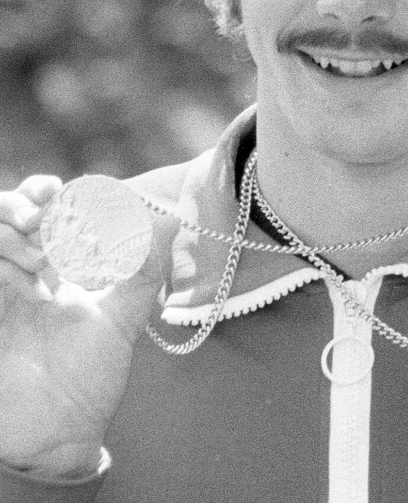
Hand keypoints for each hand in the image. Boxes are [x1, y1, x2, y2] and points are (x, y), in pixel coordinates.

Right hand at [0, 176, 175, 478]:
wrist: (54, 435)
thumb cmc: (87, 379)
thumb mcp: (123, 320)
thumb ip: (143, 273)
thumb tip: (170, 221)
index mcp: (55, 270)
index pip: (43, 209)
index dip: (50, 194)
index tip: (68, 198)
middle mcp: (19, 275)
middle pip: (7, 213)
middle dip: (23, 204)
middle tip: (44, 222)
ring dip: (8, 232)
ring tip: (37, 258)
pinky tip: (21, 274)